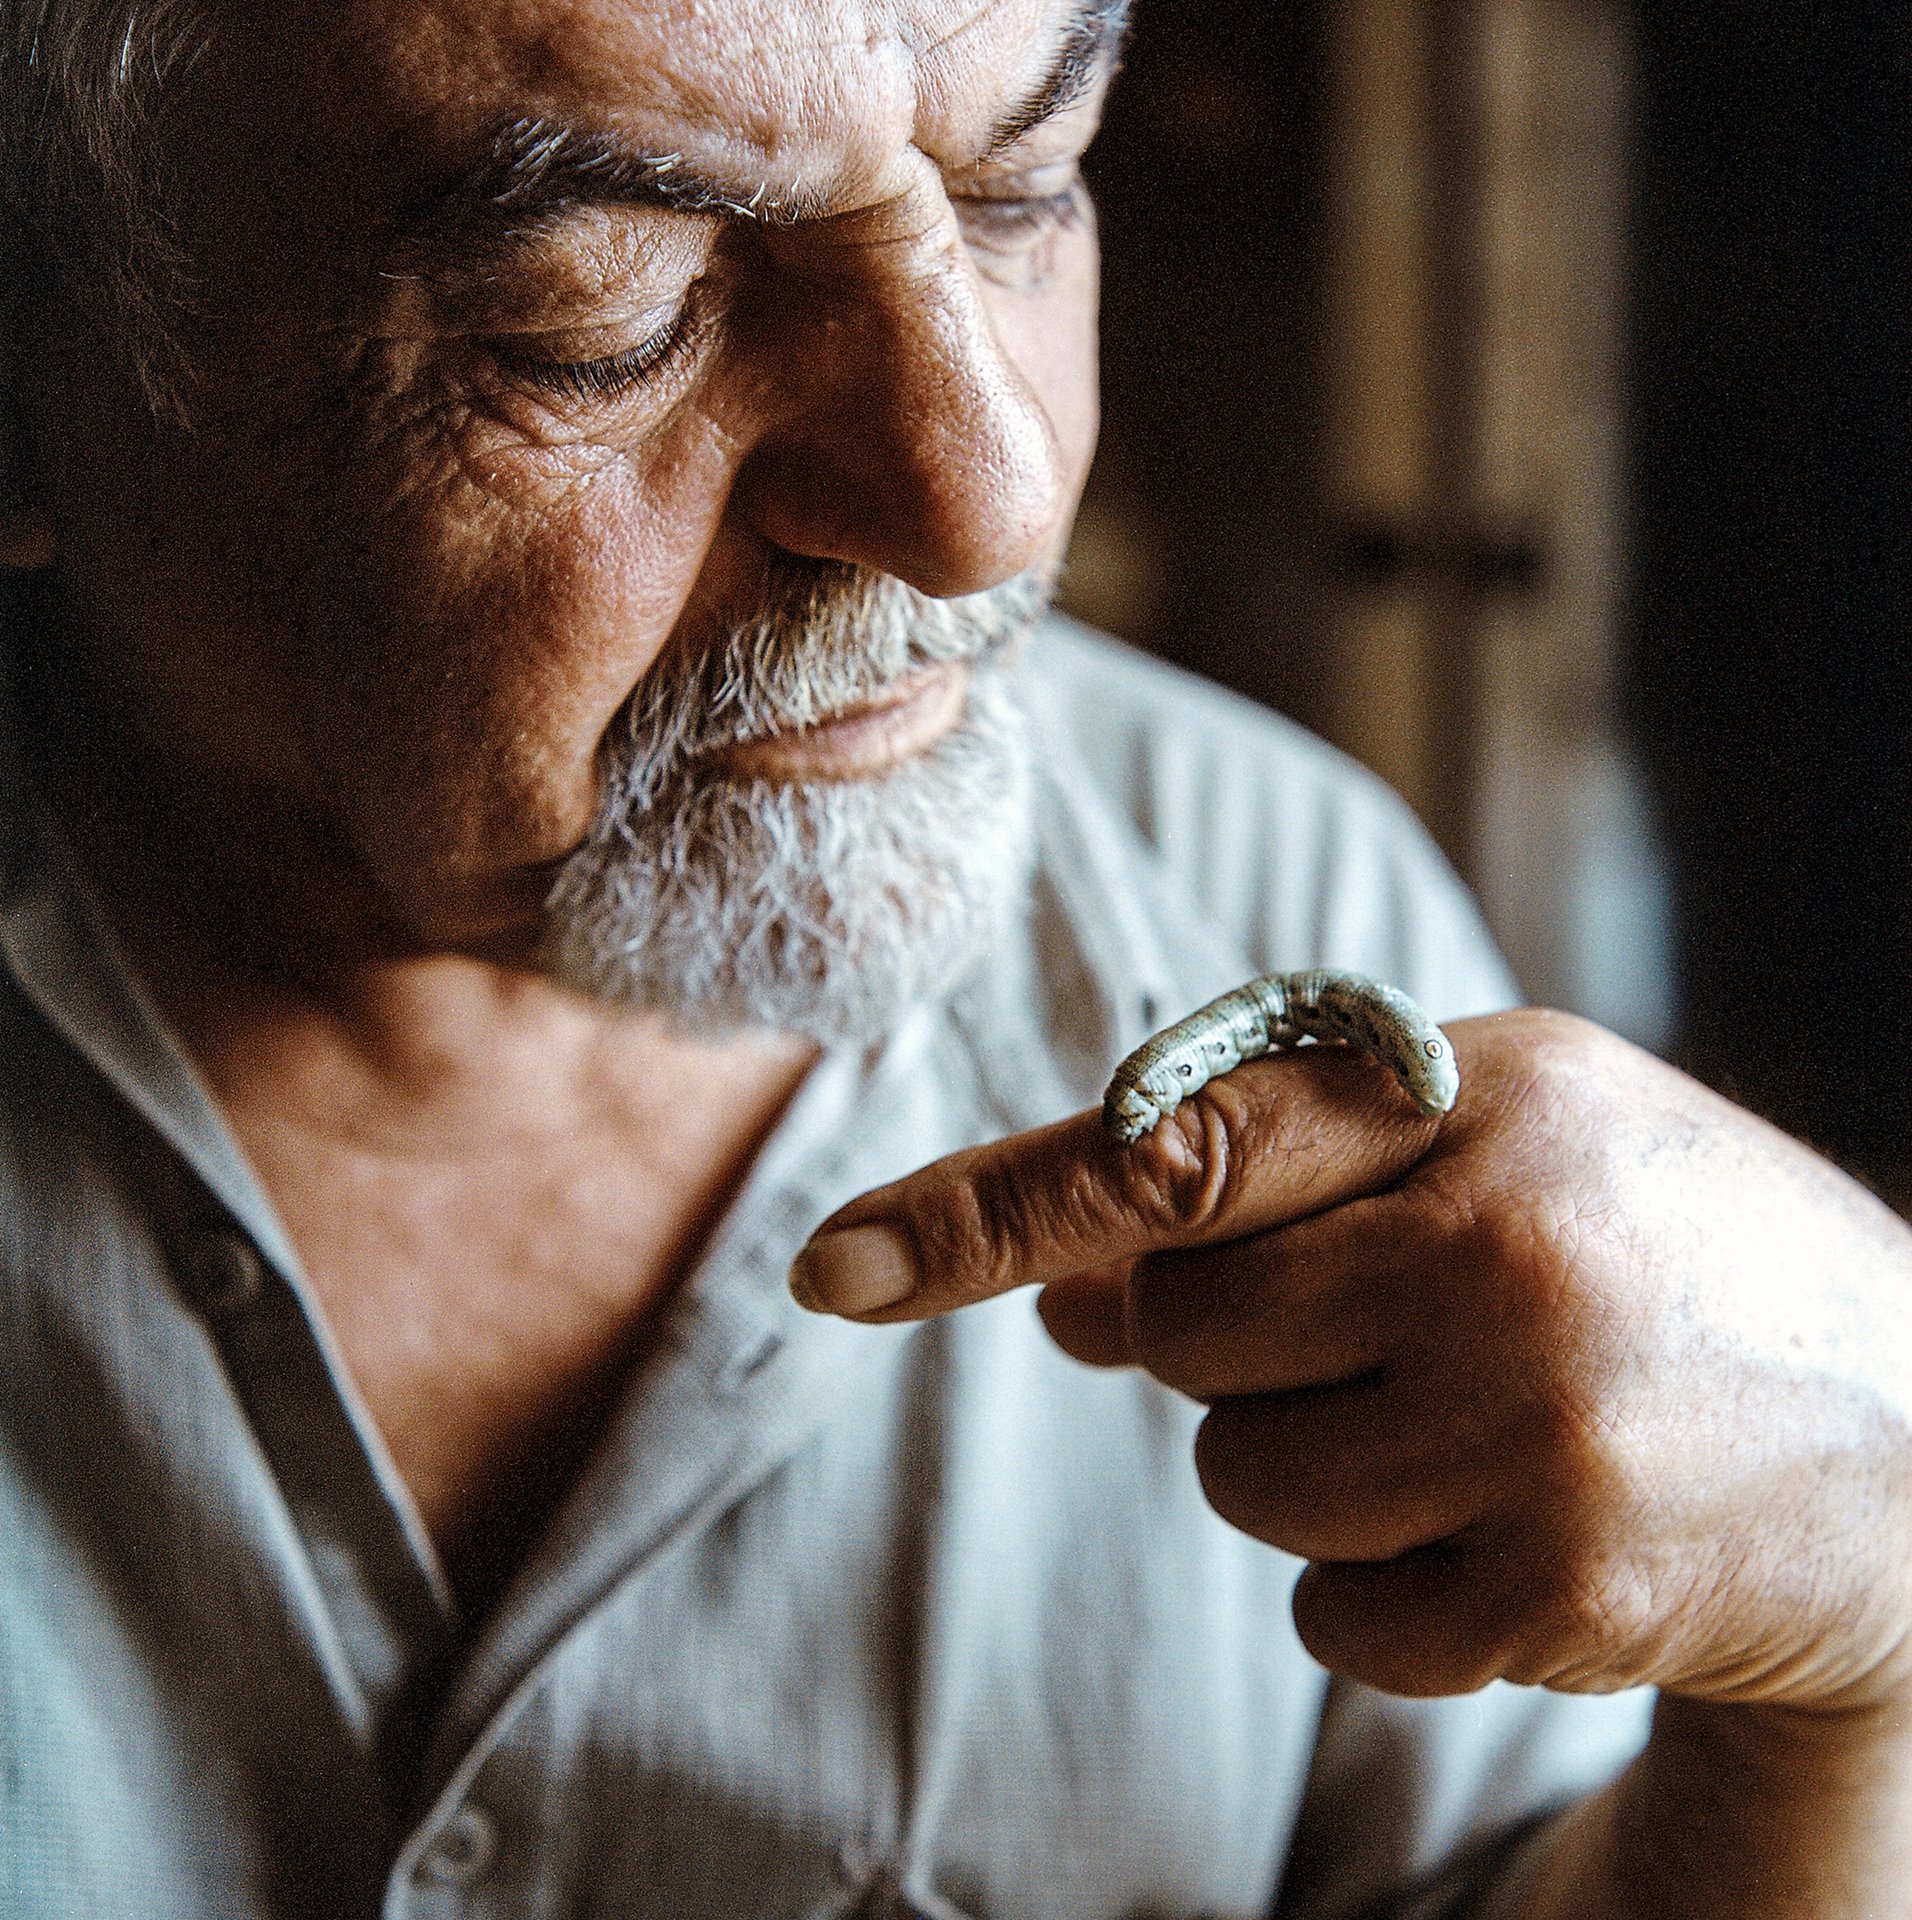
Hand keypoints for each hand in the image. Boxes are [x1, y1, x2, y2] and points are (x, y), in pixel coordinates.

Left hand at [791, 1010, 1911, 1711]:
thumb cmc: (1647, 1259)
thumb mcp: (1493, 1161)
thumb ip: (1272, 1196)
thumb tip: (1069, 1290)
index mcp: (1473, 1089)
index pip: (1175, 1147)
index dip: (990, 1208)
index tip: (838, 1268)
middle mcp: (1501, 1237)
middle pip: (1181, 1329)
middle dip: (1255, 1349)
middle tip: (1413, 1334)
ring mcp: (1538, 1414)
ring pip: (1236, 1478)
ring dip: (1319, 1475)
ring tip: (1487, 1430)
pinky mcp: (1565, 1582)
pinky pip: (1328, 1614)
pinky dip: (1387, 1595)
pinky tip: (1527, 1533)